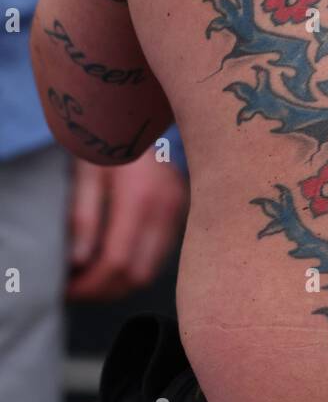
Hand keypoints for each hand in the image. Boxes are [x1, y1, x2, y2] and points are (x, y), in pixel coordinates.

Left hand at [67, 148, 188, 300]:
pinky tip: (116, 257)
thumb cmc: (109, 139)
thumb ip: (83, 217)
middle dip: (105, 289)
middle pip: (138, 274)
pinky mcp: (183, 211)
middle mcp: (167, 208)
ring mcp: (179, 210)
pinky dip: (137, 266)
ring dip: (121, 283)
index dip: (91, 283)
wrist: (142, 112)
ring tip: (94, 276)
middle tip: (78, 287)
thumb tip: (79, 262)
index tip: (69, 289)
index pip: (117, 261)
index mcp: (140, 197)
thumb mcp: (86, 173)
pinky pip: (161, 255)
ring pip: (152, 271)